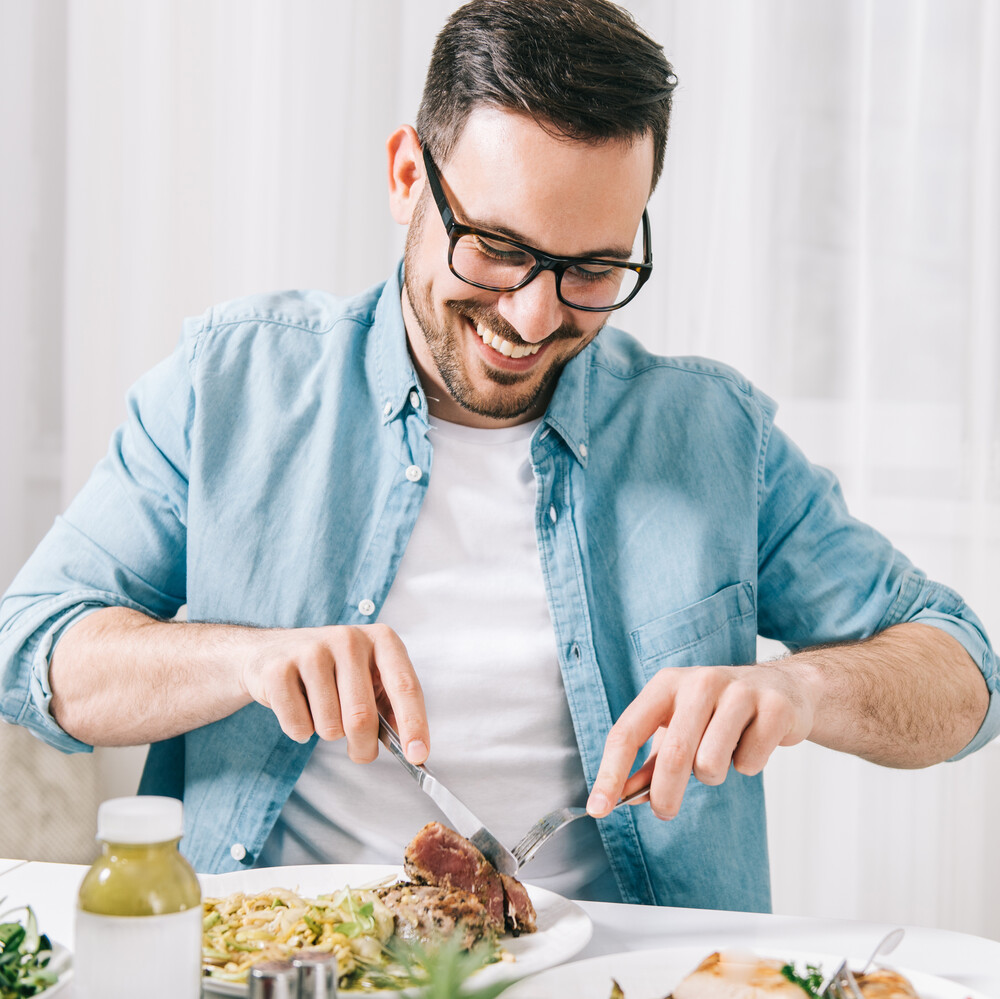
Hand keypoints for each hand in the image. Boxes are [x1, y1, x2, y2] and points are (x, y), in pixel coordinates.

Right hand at [238, 623, 427, 763]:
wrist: (273, 651)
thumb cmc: (333, 671)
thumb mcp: (370, 677)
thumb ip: (392, 706)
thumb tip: (413, 748)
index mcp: (382, 640)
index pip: (405, 686)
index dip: (414, 724)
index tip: (418, 755)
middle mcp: (349, 639)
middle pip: (362, 716)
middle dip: (363, 746)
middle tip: (360, 752)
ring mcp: (311, 651)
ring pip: (329, 726)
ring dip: (328, 734)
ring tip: (322, 710)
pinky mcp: (278, 670)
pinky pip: (298, 726)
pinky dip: (301, 731)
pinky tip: (299, 706)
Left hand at [586, 663, 817, 819]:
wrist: (783, 688)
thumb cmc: (718, 713)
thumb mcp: (678, 727)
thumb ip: (649, 762)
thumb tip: (621, 797)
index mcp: (666, 684)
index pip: (627, 732)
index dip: (610, 773)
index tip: (597, 809)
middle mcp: (700, 681)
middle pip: (672, 754)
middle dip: (664, 795)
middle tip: (665, 811)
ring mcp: (739, 691)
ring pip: (711, 763)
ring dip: (713, 775)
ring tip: (723, 755)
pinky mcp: (774, 707)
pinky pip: (749, 763)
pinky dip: (748, 766)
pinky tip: (752, 743)